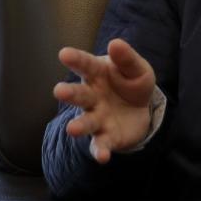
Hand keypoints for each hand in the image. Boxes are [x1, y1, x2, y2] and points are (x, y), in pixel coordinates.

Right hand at [54, 38, 156, 162]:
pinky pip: (102, 144)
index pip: (86, 65)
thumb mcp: (137, 68)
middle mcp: (93, 97)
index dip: (76, 59)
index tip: (64, 53)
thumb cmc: (132, 83)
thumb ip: (127, 58)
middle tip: (58, 91)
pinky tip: (102, 157)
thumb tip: (115, 43)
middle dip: (70, 93)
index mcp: (98, 74)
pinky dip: (100, 151)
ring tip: (72, 129)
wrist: (142, 110)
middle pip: (80, 94)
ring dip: (79, 126)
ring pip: (86, 122)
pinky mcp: (107, 137)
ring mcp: (98, 117)